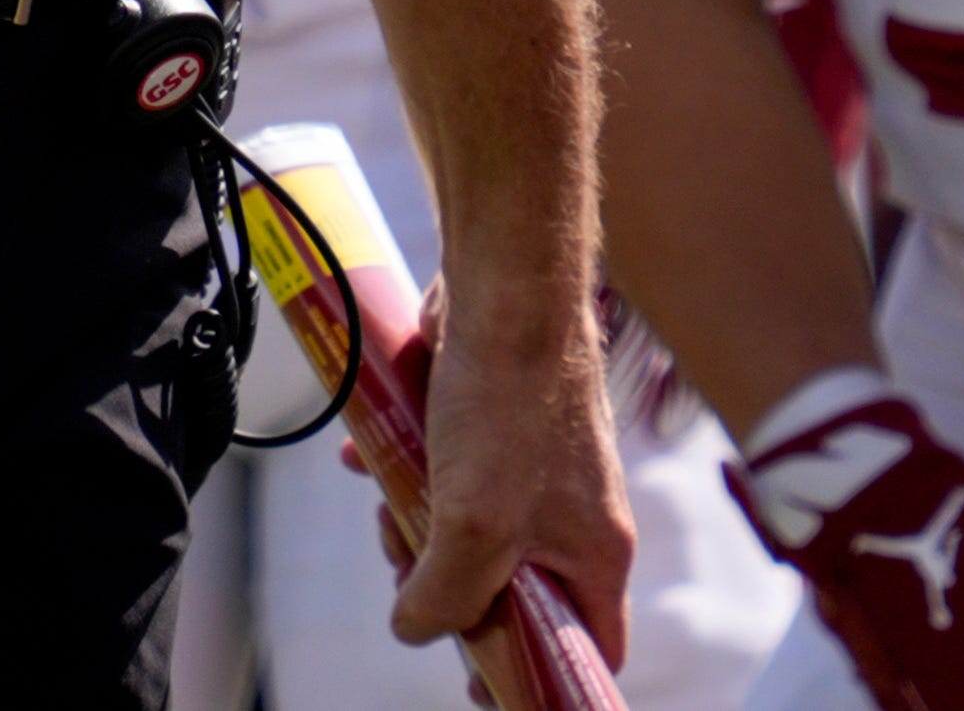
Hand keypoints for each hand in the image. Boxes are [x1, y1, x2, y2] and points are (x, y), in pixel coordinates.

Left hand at [392, 276, 636, 671]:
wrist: (501, 291)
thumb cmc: (507, 405)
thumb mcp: (474, 527)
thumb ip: (446, 596)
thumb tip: (414, 627)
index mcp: (595, 555)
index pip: (589, 649)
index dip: (536, 676)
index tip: (476, 680)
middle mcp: (573, 518)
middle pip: (509, 594)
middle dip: (446, 587)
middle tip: (409, 562)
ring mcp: (533, 472)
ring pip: (467, 534)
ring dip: (416, 525)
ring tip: (390, 499)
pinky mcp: (494, 430)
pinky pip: (445, 475)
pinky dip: (405, 473)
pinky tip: (368, 459)